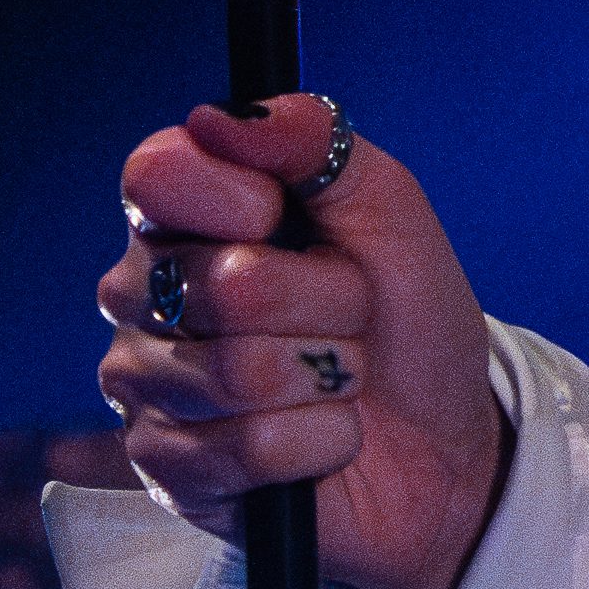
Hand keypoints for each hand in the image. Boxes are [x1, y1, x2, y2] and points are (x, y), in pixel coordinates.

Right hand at [95, 92, 511, 588]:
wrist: (444, 442)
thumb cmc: (406, 319)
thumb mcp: (387, 208)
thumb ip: (313, 142)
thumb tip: (217, 118)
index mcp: (183, 216)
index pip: (156, 176)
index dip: (243, 199)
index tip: (290, 219)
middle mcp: (144, 294)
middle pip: (227, 286)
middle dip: (329, 305)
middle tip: (348, 317)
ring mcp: (147, 386)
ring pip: (240, 373)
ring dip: (330, 376)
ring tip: (337, 378)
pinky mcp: (167, 471)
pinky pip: (251, 447)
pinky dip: (321, 441)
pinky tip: (319, 439)